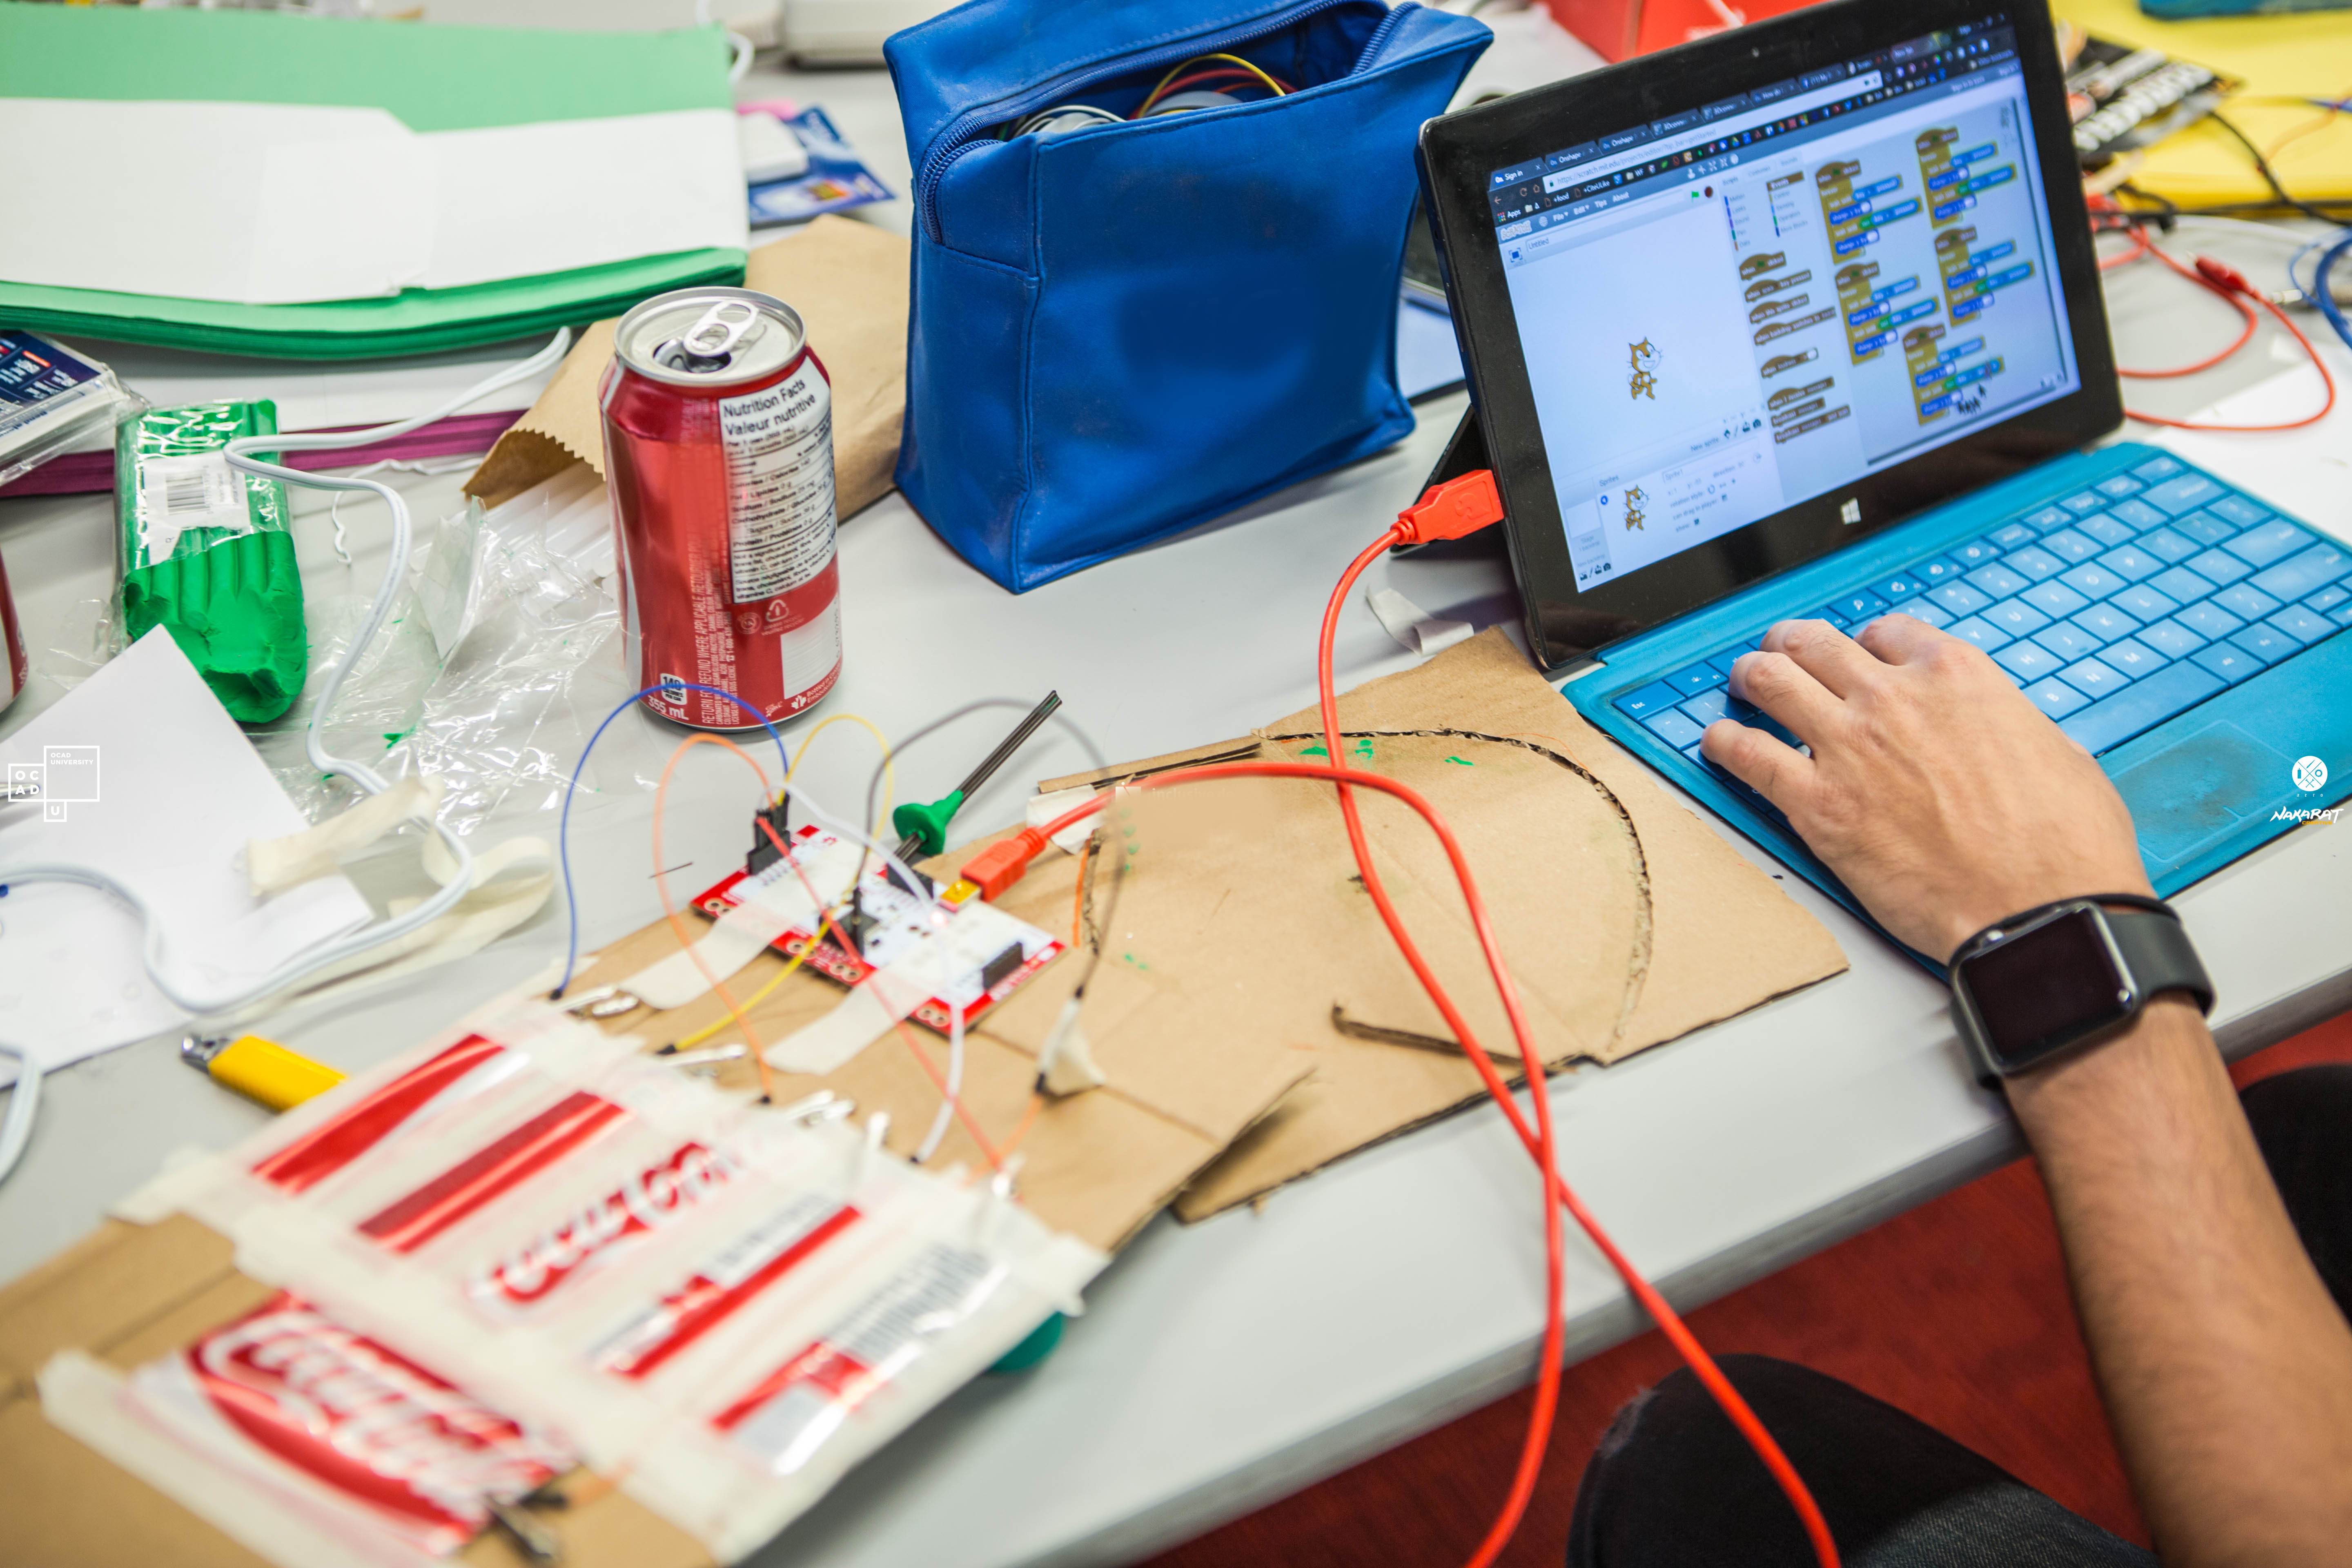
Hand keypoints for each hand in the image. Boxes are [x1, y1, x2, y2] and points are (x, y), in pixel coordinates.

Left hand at [1699, 613, 2149, 962]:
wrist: (2039, 909)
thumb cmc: (2062, 844)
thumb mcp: (2054, 752)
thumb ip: (2005, 725)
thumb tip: (1996, 731)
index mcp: (1955, 676)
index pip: (1886, 633)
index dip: (1865, 646)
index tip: (1857, 660)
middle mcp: (1893, 698)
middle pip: (1814, 645)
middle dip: (1792, 646)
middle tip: (1779, 656)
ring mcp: (1848, 746)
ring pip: (1770, 681)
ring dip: (1751, 678)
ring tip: (1743, 687)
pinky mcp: (1817, 804)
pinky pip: (1746, 755)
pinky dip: (1724, 743)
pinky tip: (1719, 745)